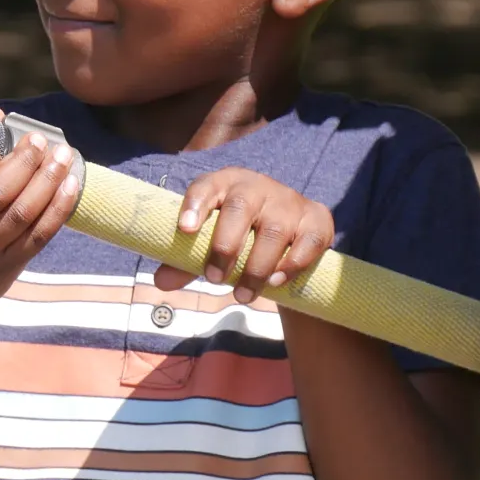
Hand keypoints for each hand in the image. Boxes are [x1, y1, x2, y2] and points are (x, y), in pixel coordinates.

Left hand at [151, 168, 334, 302]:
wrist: (288, 234)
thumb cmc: (239, 235)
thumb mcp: (210, 243)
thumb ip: (185, 262)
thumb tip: (161, 282)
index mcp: (225, 184)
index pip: (206, 186)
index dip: (195, 204)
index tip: (185, 229)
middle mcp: (257, 186)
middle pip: (240, 207)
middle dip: (225, 246)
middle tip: (214, 279)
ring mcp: (289, 200)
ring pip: (274, 230)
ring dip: (256, 267)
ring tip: (242, 294)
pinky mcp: (318, 218)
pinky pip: (308, 240)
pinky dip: (292, 264)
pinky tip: (275, 282)